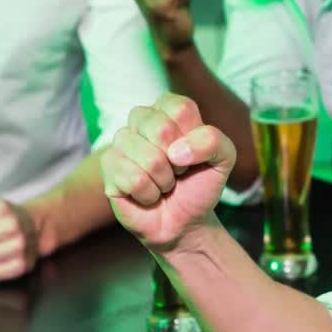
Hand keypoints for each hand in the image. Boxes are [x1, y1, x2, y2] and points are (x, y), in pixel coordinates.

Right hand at [102, 93, 235, 251]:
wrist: (183, 222)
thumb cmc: (199, 185)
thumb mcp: (223, 159)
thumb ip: (213, 141)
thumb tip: (176, 151)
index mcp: (168, 109)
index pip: (181, 109)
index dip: (194, 139)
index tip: (193, 155)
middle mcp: (141, 119)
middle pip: (161, 129)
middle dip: (178, 162)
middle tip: (177, 171)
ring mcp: (121, 141)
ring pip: (149, 158)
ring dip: (164, 181)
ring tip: (163, 183)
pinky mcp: (108, 166)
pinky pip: (133, 179)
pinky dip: (149, 194)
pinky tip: (148, 194)